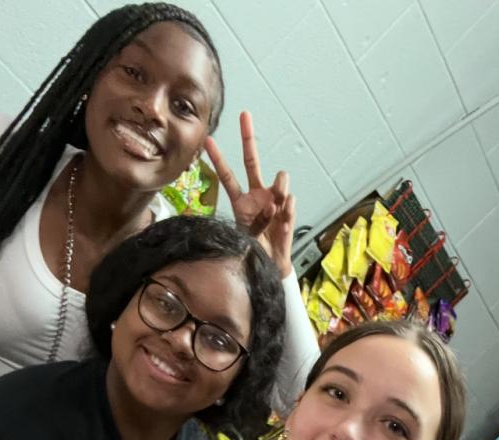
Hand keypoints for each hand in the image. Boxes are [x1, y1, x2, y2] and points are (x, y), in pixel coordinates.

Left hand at [205, 111, 296, 277]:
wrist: (271, 265)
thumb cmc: (254, 250)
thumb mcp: (246, 239)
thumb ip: (256, 222)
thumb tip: (272, 206)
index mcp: (240, 201)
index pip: (227, 176)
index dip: (218, 159)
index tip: (208, 140)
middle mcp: (256, 194)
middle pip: (251, 161)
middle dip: (248, 138)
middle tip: (245, 116)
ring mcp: (273, 200)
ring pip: (280, 179)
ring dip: (279, 189)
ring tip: (275, 211)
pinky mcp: (287, 209)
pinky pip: (290, 200)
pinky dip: (287, 210)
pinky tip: (283, 220)